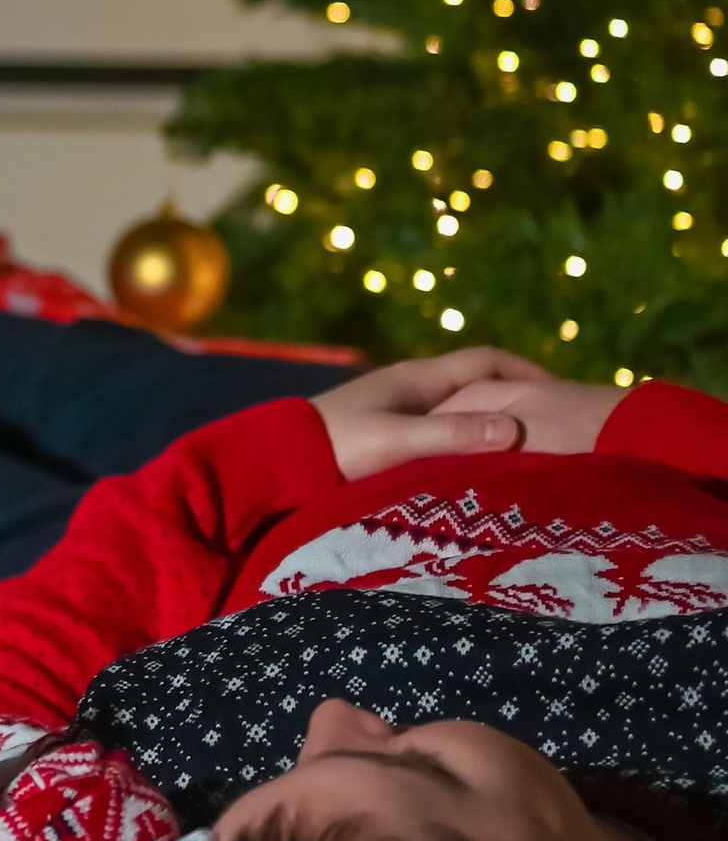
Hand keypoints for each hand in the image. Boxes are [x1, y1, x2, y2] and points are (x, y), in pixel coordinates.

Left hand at [312, 348, 557, 479]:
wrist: (276, 468)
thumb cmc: (334, 450)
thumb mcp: (396, 441)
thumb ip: (451, 435)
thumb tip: (514, 428)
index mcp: (417, 380)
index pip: (487, 362)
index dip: (528, 375)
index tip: (564, 397)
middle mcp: (412, 392)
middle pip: (479, 389)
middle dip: (517, 404)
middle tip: (558, 432)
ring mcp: (400, 417)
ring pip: (460, 417)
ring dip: (492, 430)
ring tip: (531, 459)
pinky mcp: (389, 445)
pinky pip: (442, 440)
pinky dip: (467, 450)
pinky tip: (483, 478)